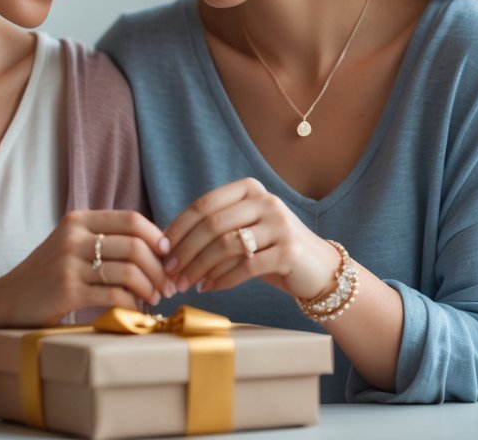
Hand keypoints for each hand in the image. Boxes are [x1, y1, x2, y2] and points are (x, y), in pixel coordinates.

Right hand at [0, 210, 170, 327]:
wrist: (5, 301)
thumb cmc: (47, 276)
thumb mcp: (71, 246)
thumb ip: (104, 241)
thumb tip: (157, 247)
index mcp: (78, 220)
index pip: (131, 219)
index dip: (157, 237)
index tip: (168, 257)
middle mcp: (73, 236)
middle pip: (135, 245)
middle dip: (159, 268)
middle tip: (166, 286)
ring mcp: (68, 263)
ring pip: (128, 270)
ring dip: (149, 287)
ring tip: (153, 298)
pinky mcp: (67, 290)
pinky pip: (114, 294)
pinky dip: (132, 303)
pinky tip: (134, 309)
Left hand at [161, 178, 339, 299]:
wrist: (318, 269)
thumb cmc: (270, 249)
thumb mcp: (243, 229)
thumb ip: (214, 228)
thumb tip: (166, 244)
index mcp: (249, 188)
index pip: (204, 205)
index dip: (178, 228)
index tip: (160, 249)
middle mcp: (266, 201)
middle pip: (212, 225)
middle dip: (185, 251)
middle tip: (169, 272)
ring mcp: (280, 224)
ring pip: (227, 246)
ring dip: (200, 268)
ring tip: (186, 284)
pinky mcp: (289, 251)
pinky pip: (246, 266)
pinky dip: (222, 279)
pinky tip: (209, 288)